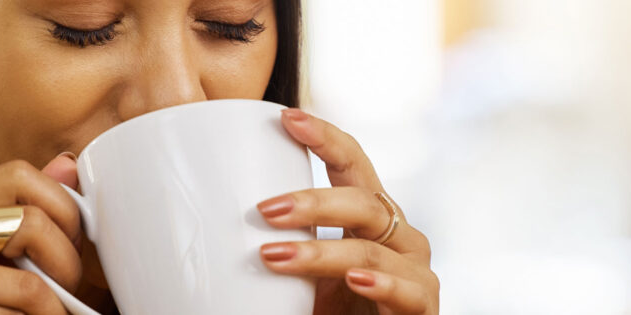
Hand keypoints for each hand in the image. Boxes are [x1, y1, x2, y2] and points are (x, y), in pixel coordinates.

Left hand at [258, 109, 438, 314]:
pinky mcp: (424, 308)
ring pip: (371, 249)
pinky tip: (355, 279)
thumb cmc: (327, 309)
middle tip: (264, 210)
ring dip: (320, 252)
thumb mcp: (298, 272)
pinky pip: (408, 290)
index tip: (286, 118)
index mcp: (369, 216)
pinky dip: (382, 283)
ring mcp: (415, 270)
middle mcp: (397, 236)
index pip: (352, 165)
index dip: (325, 138)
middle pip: (362, 201)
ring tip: (274, 257)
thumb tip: (206, 220)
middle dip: (312, 203)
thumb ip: (275, 244)